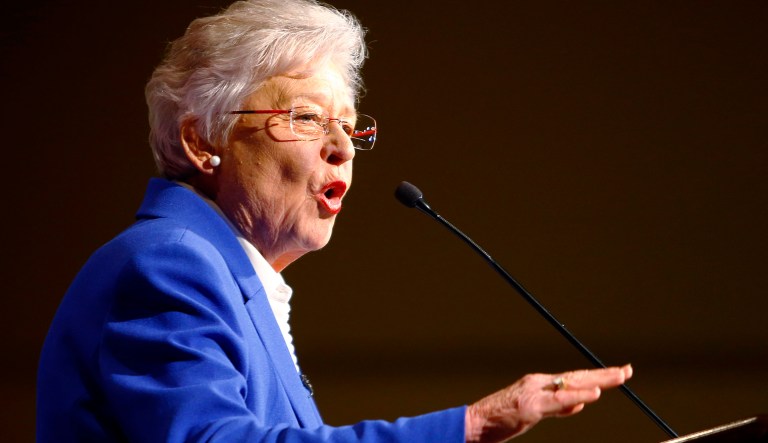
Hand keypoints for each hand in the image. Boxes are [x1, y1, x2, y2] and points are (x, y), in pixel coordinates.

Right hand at [465, 364, 632, 442]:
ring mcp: (534, 393)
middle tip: (628, 369)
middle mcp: (538, 383)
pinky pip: (558, 401)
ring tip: (619, 376)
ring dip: (598, 379)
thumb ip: (558, 407)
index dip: (598, 375)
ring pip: (571, 384)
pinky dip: (578, 395)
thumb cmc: (501, 420)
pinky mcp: (530, 406)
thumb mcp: (534, 413)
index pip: (574, 378)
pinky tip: (595, 393)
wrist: (474, 424)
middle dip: (605, 373)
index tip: (619, 373)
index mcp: (539, 384)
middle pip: (577, 376)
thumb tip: (582, 402)